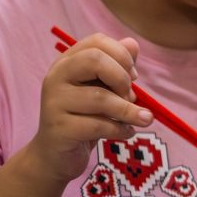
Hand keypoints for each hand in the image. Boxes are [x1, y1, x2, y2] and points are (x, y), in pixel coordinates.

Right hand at [23, 33, 150, 184]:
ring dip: (129, 110)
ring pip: (100, 98)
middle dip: (122, 78)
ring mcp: (54, 102)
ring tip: (142, 119)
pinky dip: (120, 130)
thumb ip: (117, 67)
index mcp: (67, 62)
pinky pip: (98, 125)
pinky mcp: (59, 129)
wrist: (55, 155)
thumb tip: (133, 43)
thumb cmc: (83, 118)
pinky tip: (126, 133)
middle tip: (132, 96)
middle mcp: (56, 76)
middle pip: (95, 60)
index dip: (122, 55)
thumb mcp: (102, 89)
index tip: (133, 76)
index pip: (96, 41)